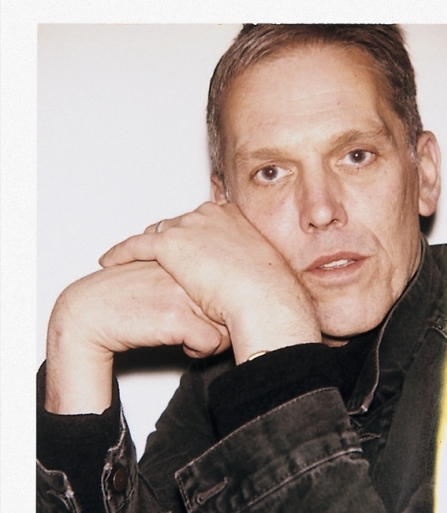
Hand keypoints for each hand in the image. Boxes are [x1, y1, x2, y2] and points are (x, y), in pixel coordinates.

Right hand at [45, 261, 229, 413]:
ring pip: (227, 322)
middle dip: (225, 320)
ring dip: (214, 337)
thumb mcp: (160, 275)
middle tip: (208, 328)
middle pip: (232, 299)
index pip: (230, 276)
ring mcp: (182, 291)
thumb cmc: (125, 297)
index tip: (219, 312)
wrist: (89, 314)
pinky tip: (182, 346)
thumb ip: (190, 275)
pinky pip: (211, 343)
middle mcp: (186, 269)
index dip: (226, 300)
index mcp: (185, 254)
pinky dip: (200, 351)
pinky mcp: (175, 317)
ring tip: (193, 337)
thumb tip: (225, 297)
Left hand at [100, 202, 320, 362]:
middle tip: (160, 260)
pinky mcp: (169, 243)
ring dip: (145, 249)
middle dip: (168, 241)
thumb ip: (246, 269)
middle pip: (177, 224)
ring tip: (133, 262)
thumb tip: (243, 285)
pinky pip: (136, 245)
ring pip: (156, 233)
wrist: (263, 297)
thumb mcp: (261, 273)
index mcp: (233, 217)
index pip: (202, 221)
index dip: (191, 236)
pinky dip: (121, 253)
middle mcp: (209, 215)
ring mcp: (189, 226)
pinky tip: (111, 261)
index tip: (186, 249)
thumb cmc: (269, 292)